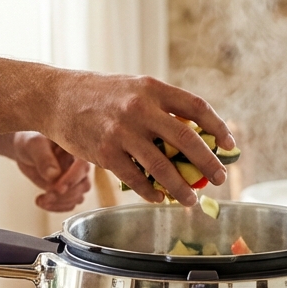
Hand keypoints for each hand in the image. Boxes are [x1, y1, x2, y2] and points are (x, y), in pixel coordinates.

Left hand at [11, 132, 91, 211]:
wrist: (26, 151)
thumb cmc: (31, 142)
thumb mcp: (34, 145)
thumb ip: (44, 158)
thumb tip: (53, 175)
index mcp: (76, 149)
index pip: (83, 166)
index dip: (73, 178)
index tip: (58, 188)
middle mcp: (79, 165)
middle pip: (83, 185)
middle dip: (65, 194)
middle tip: (47, 195)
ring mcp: (75, 179)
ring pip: (78, 196)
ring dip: (60, 202)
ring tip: (41, 199)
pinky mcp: (68, 190)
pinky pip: (70, 204)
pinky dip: (56, 207)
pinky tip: (41, 202)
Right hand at [39, 72, 234, 205]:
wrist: (57, 98)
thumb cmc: (101, 94)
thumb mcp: (134, 88)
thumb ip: (161, 106)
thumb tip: (195, 133)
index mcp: (152, 88)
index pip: (196, 107)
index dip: (217, 127)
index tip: (229, 145)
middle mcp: (140, 108)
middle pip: (186, 139)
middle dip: (208, 163)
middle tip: (219, 178)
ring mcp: (122, 132)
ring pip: (162, 167)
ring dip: (180, 187)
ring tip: (191, 199)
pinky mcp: (105, 153)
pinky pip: (135, 179)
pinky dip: (150, 192)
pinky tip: (158, 198)